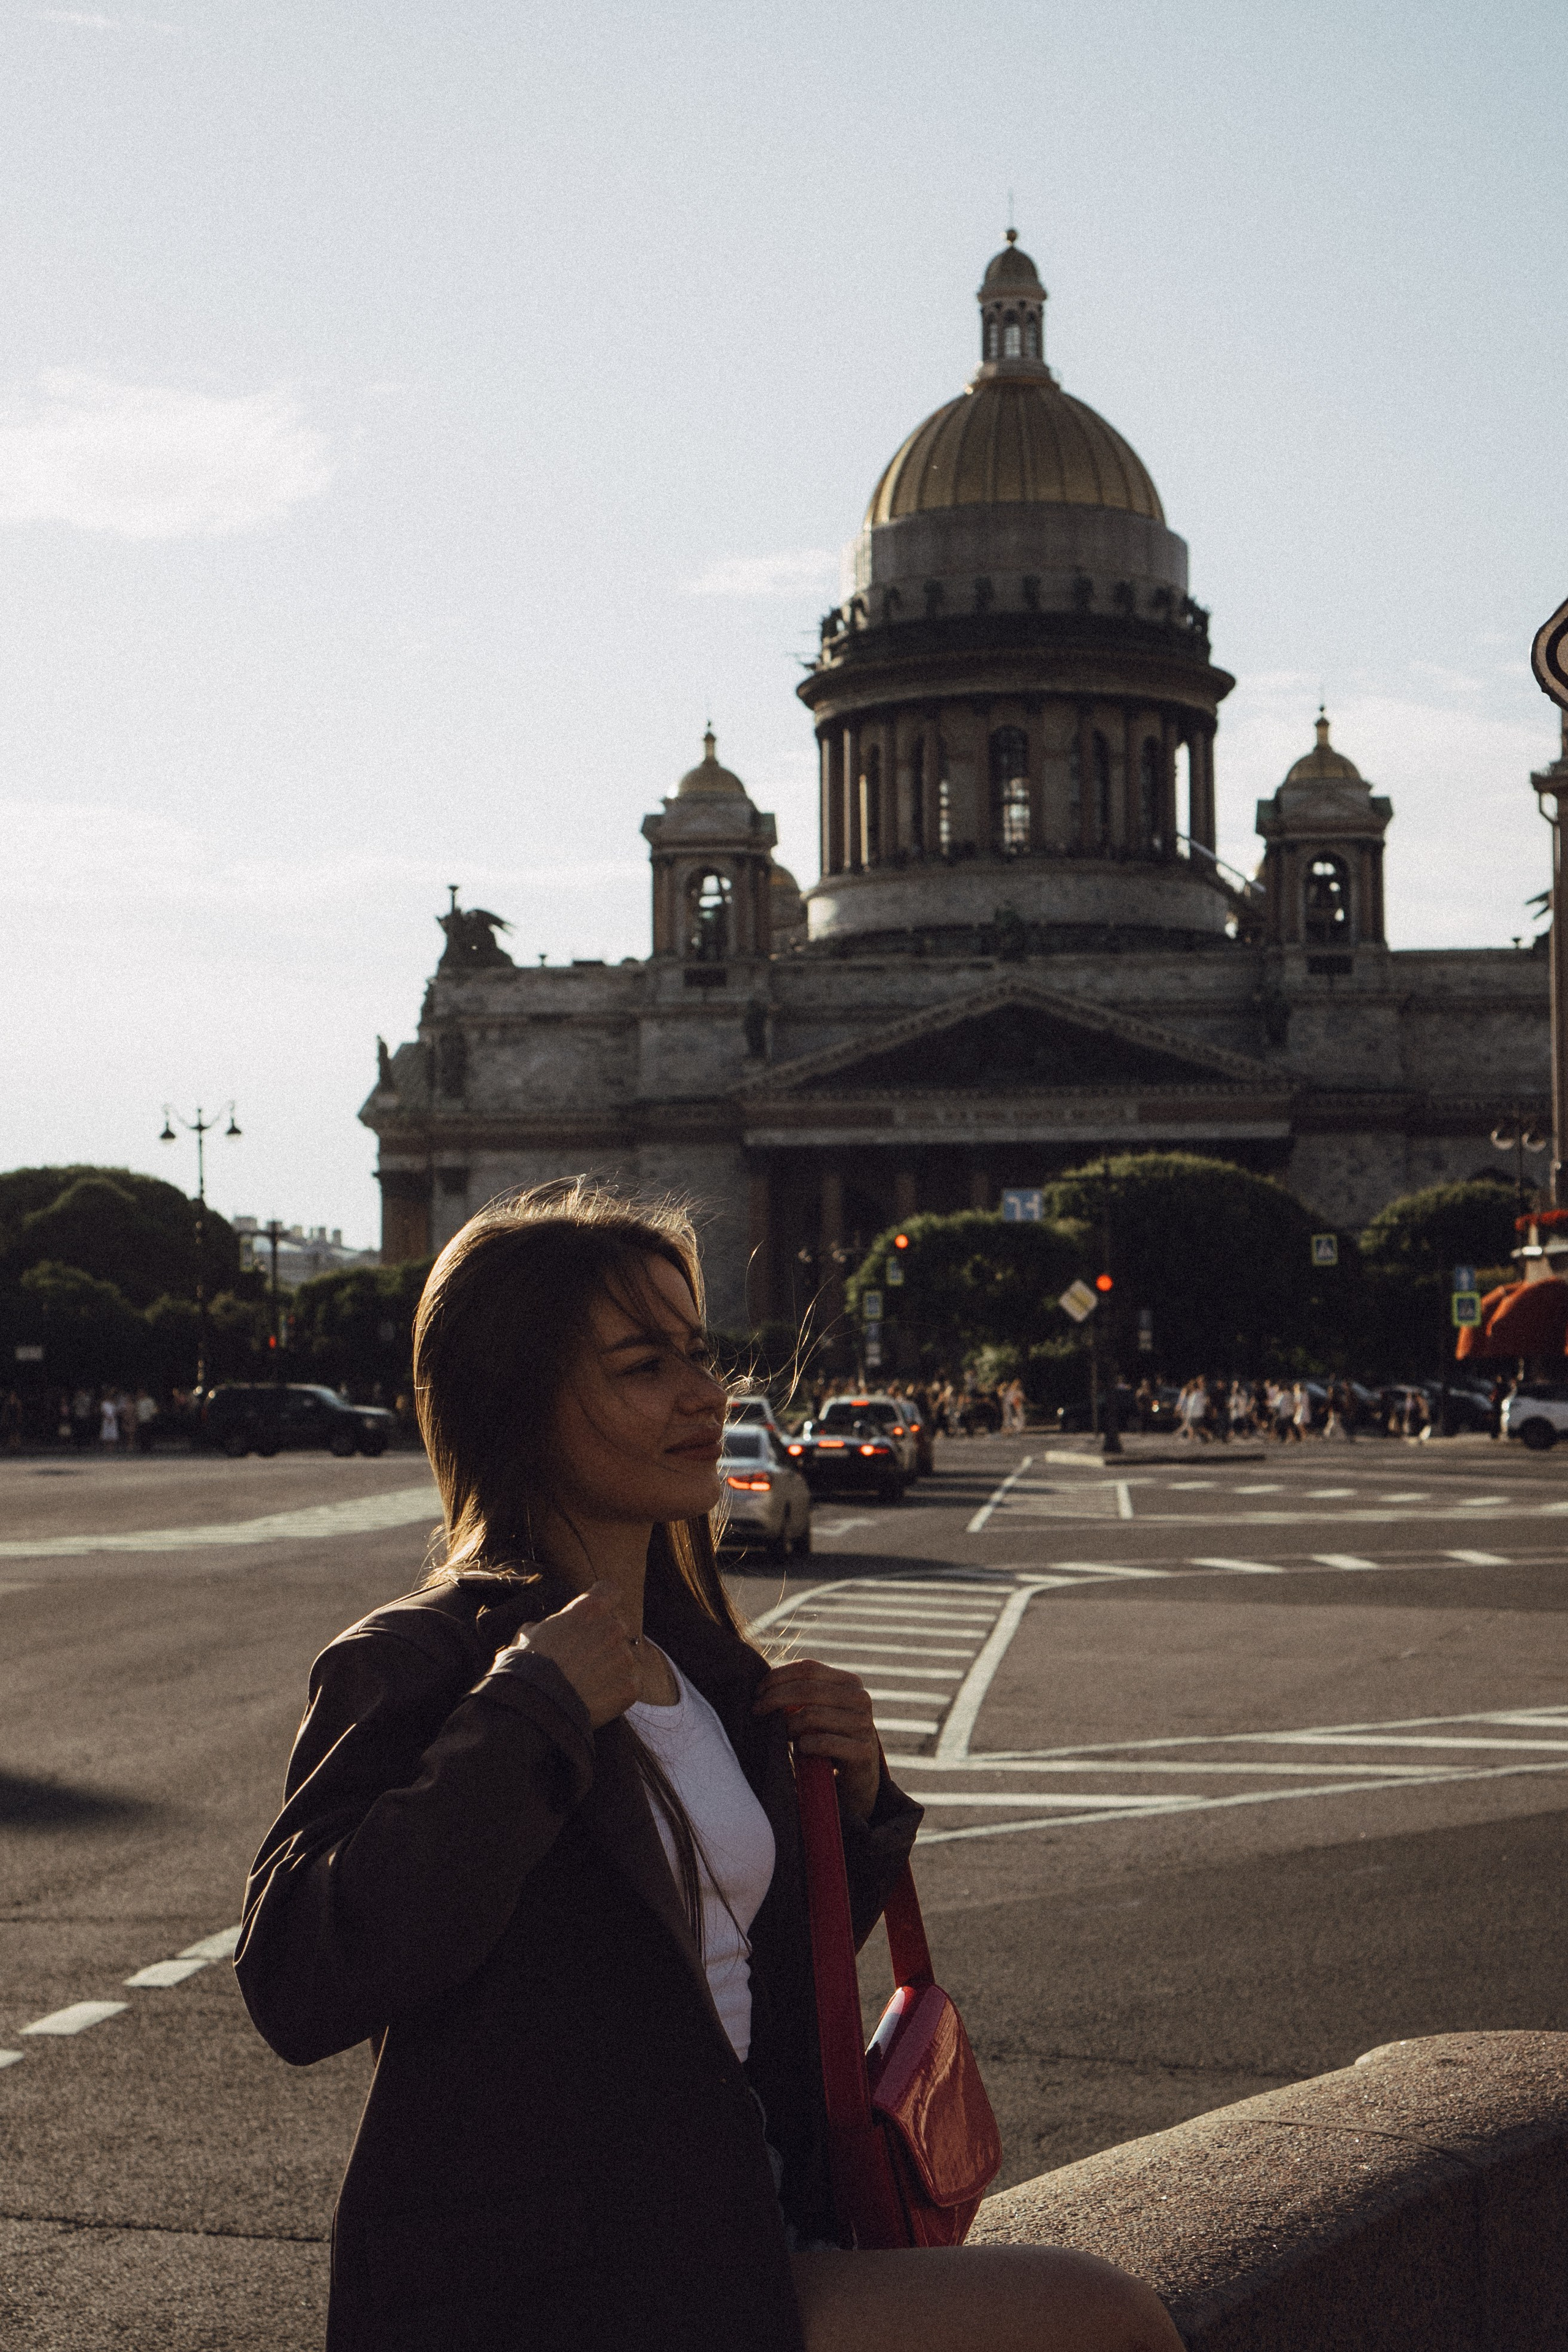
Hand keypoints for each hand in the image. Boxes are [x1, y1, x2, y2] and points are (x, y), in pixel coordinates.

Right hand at [509, 1583, 638, 1730]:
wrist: (536, 1707)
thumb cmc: (528, 1668)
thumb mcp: (528, 1634)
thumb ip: (548, 1625)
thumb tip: (543, 1628)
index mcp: (589, 1609)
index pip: (610, 1591)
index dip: (604, 1600)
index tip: (597, 1612)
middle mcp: (613, 1628)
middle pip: (618, 1625)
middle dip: (605, 1637)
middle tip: (586, 1657)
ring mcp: (625, 1657)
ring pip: (625, 1655)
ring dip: (612, 1665)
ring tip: (589, 1682)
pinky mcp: (631, 1685)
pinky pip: (632, 1682)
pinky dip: (618, 1689)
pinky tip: (598, 1697)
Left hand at [753, 1658, 879, 1821]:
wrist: (856, 1776)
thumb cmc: (828, 1737)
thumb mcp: (817, 1709)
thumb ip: (799, 1693)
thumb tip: (763, 1685)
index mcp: (849, 1682)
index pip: (808, 1668)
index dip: (778, 1677)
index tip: (757, 1692)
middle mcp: (860, 1698)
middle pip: (807, 1689)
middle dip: (774, 1699)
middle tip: (756, 1712)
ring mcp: (864, 1724)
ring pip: (812, 1715)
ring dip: (787, 1726)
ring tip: (779, 1736)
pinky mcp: (863, 1751)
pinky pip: (823, 1742)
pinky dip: (804, 1745)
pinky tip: (800, 1749)